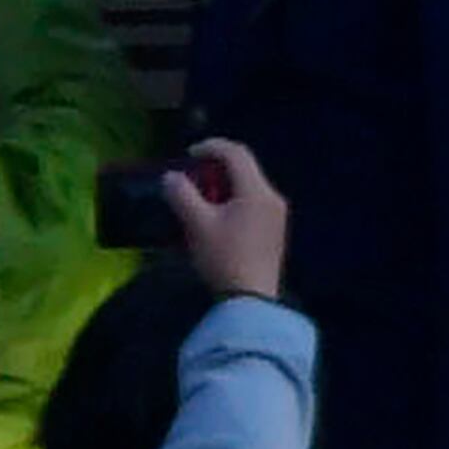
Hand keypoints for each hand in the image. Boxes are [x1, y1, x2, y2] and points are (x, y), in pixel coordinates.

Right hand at [172, 138, 285, 298]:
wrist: (252, 301)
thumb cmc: (224, 258)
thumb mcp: (197, 224)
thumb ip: (181, 194)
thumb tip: (171, 177)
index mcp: (257, 192)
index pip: (236, 153)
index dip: (210, 147)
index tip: (187, 155)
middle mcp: (272, 199)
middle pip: (243, 169)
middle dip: (213, 168)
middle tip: (189, 179)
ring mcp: (276, 217)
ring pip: (246, 187)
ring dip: (221, 186)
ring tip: (197, 200)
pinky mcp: (273, 233)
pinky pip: (251, 203)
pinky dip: (231, 200)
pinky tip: (214, 219)